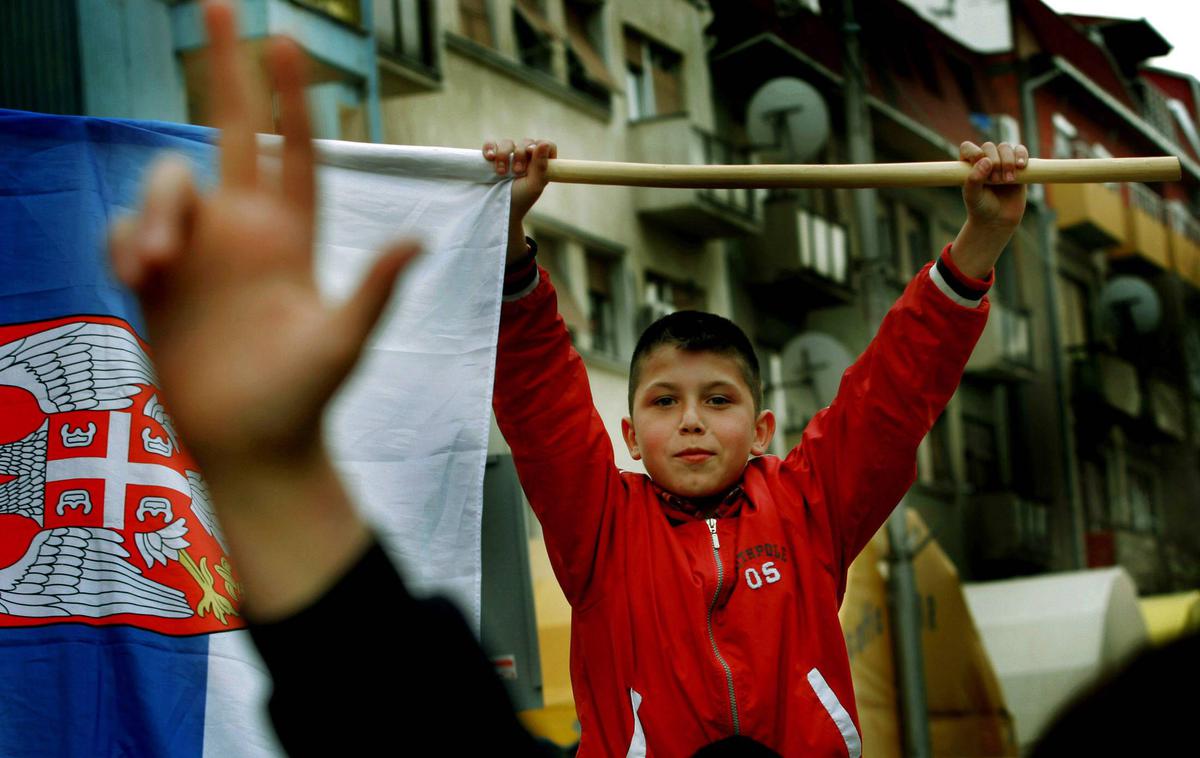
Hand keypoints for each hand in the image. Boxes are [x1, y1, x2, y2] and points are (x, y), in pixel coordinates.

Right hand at [109, 1, 416, 474]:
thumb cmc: (305, 402)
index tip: (287, 39)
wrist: (252, 448)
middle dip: (225, 68)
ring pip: (166, 183)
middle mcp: (244, 233)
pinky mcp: (156, 283)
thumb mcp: (342, 343)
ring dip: (155, 208)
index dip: (291, 96)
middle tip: (218, 3)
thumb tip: (420, 241)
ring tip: (158, 266)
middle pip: (229, 131)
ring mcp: (198, 254)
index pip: (292, 150)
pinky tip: (138, 277)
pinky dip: (125, 242)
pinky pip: (128, 232)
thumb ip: (372, 291)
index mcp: (291, 237)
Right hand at [482, 138, 555, 261]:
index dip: (541, 147)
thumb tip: (543, 144)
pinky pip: (490, 144)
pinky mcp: (492, 157)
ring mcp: (508, 156)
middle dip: (520, 155)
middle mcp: (526, 157)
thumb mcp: (534, 185)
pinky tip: (489, 157)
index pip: (546, 145)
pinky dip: (489, 148)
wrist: (500, 210)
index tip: (532, 154)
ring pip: (507, 142)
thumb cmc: (521, 199)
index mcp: (540, 163)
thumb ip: (541, 165)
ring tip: (500, 172)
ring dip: (503, 155)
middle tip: (516, 171)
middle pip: (526, 142)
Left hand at [960, 140, 1028, 228]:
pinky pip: (1021, 150)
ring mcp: (1001, 161)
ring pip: (1005, 147)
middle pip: (989, 147)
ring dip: (1008, 161)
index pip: (968, 147)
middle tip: (996, 181)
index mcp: (968, 165)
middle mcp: (984, 160)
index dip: (974, 152)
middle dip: (995, 162)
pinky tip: (1021, 166)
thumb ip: (974, 179)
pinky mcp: (1017, 165)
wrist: (998, 220)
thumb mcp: (973, 196)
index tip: (979, 164)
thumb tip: (986, 160)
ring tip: (1008, 180)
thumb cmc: (981, 207)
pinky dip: (1021, 155)